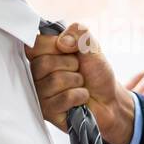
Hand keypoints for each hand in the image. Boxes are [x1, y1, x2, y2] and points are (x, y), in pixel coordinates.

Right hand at [26, 23, 139, 143]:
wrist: (108, 99)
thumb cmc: (96, 73)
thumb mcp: (91, 46)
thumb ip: (79, 32)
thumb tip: (62, 42)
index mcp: (42, 54)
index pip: (35, 44)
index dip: (55, 46)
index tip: (68, 50)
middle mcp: (36, 73)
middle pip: (43, 64)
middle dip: (70, 65)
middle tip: (78, 70)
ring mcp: (40, 93)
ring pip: (54, 81)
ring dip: (76, 81)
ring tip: (79, 84)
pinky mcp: (47, 111)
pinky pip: (64, 98)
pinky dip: (79, 95)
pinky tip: (80, 98)